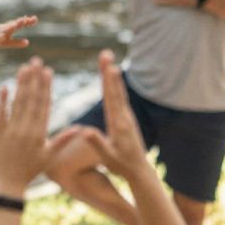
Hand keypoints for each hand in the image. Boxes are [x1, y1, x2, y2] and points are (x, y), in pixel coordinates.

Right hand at [0, 14, 37, 50]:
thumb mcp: (7, 43)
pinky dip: (7, 28)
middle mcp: (5, 27)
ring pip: (10, 25)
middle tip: (34, 18)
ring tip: (25, 20)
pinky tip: (12, 27)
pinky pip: (1, 31)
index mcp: (9, 29)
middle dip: (25, 21)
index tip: (35, 19)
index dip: (28, 22)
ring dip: (17, 22)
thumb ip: (17, 42)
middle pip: (17, 22)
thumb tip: (28, 42)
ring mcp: (0, 29)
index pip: (20, 24)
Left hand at [0, 58, 52, 194]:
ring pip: (17, 103)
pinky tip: (5, 86)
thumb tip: (81, 129)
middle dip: (34, 78)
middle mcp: (26, 130)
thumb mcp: (49, 156)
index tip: (48, 71)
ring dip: (21, 84)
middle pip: (31, 99)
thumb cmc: (30, 170)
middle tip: (36, 60)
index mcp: (39, 134)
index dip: (46, 87)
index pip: (44, 105)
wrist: (7, 184)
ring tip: (24, 67)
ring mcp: (10, 130)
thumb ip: (63, 139)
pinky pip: (0, 113)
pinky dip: (2, 100)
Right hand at [95, 49, 151, 181]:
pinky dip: (115, 85)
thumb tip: (85, 131)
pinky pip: (120, 98)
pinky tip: (113, 78)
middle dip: (109, 71)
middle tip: (105, 54)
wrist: (139, 170)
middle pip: (115, 90)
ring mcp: (127, 117)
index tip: (108, 66)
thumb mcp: (107, 157)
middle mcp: (124, 117)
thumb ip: (97, 143)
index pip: (112, 99)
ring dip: (112, 75)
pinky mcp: (126, 119)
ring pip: (119, 92)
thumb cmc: (121, 166)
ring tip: (107, 60)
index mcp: (118, 124)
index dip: (109, 82)